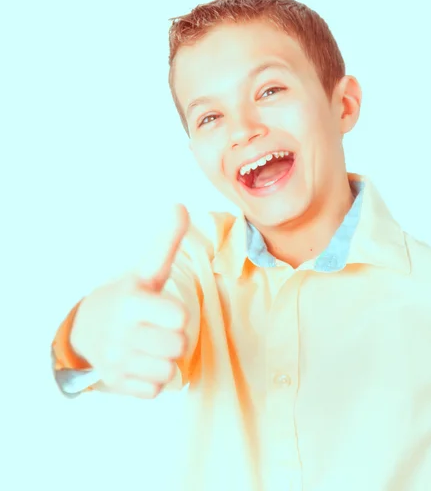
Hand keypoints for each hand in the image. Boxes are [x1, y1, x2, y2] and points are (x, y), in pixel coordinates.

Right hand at [70, 204, 190, 398]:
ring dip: (165, 359)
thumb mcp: (145, 270)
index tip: (164, 309)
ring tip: (150, 345)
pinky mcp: (116, 383)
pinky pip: (155, 389)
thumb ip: (165, 242)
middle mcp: (122, 333)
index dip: (178, 314)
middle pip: (179, 346)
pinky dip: (152, 379)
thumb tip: (180, 205)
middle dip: (174, 338)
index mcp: (132, 302)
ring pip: (169, 370)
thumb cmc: (126, 298)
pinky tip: (141, 362)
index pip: (180, 318)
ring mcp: (117, 361)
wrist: (85, 328)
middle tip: (158, 329)